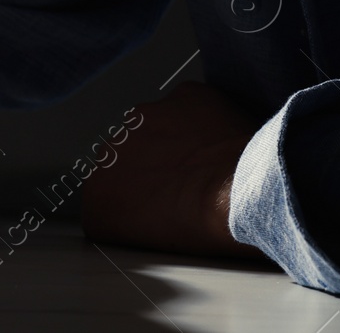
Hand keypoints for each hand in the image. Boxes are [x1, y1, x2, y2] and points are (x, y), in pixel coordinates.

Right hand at [81, 81, 266, 259]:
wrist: (242, 195)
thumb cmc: (208, 229)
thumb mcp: (156, 244)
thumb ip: (134, 219)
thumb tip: (151, 210)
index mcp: (97, 194)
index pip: (108, 197)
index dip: (138, 202)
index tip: (160, 208)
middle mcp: (110, 150)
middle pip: (128, 158)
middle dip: (151, 167)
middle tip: (186, 185)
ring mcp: (144, 117)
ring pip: (156, 128)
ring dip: (175, 141)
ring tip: (207, 165)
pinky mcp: (181, 95)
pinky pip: (189, 107)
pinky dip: (202, 120)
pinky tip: (220, 142)